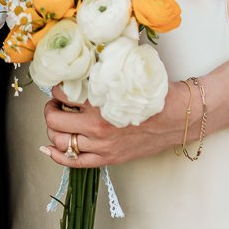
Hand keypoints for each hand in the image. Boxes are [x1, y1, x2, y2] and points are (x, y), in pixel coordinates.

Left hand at [39, 80, 189, 167]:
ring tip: (59, 120)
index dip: (58, 88)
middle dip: (50, 109)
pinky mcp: (108, 158)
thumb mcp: (128, 75)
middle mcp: (97, 126)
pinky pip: (73, 162)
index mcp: (101, 102)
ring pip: (60, 141)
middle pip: (54, 120)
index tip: (62, 86)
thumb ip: (103, 73)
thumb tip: (82, 66)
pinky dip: (56, 155)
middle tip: (56, 103)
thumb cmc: (156, 94)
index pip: (62, 94)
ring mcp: (102, 145)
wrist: (180, 117)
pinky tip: (49, 148)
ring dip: (53, 129)